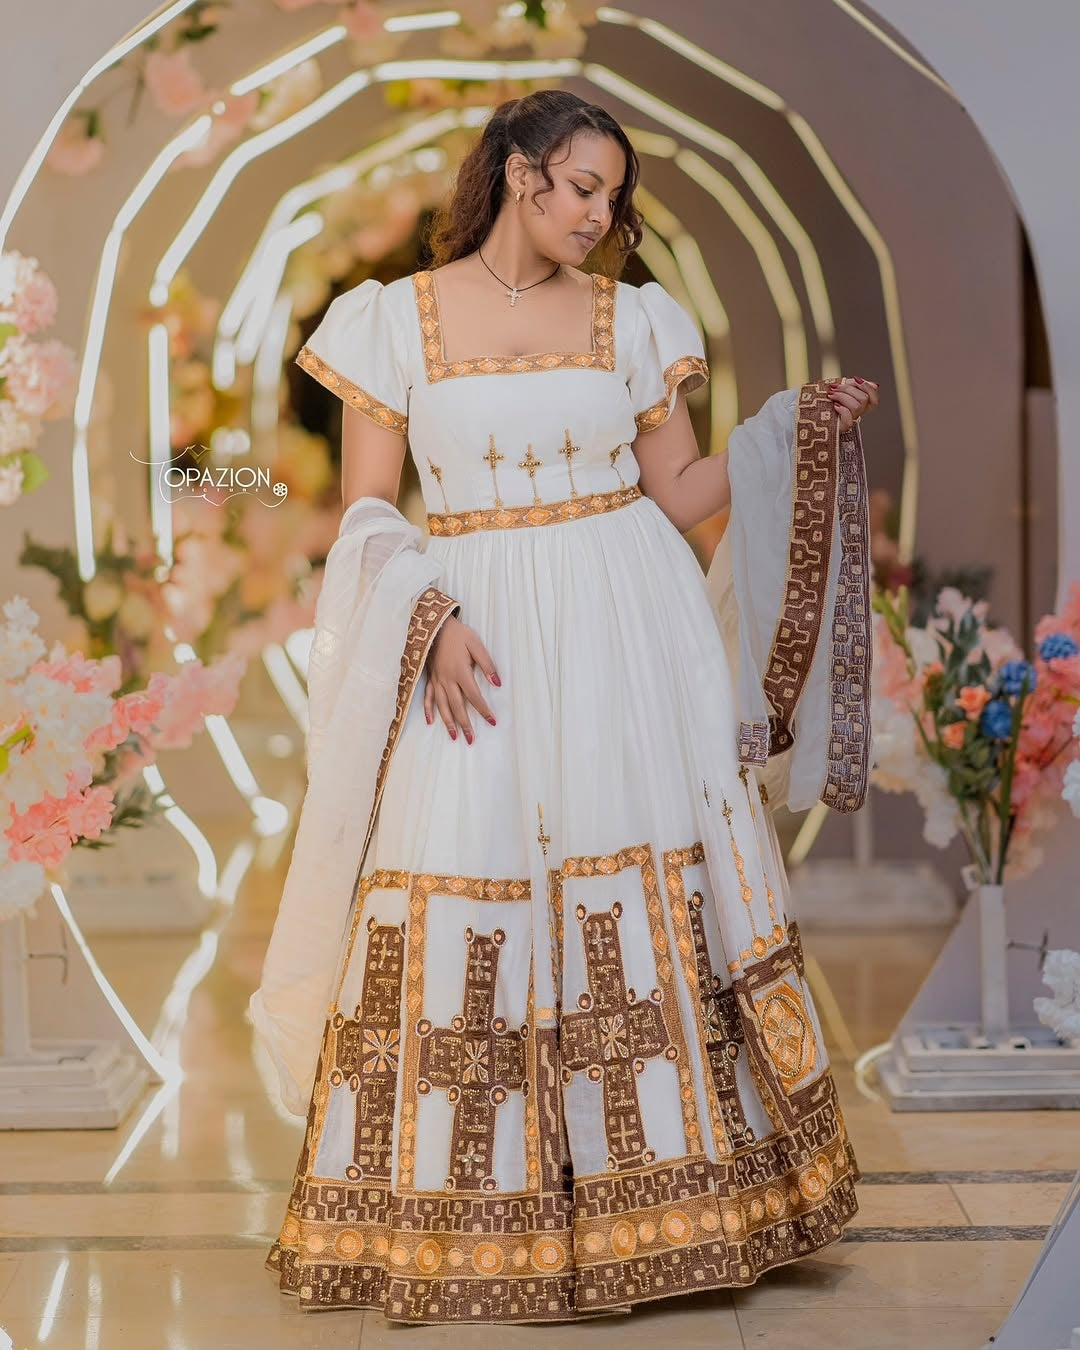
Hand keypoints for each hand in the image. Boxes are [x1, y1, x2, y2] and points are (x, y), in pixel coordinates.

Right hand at [423, 615, 499, 744]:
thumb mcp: (476, 644)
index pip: (474, 697)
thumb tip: (497, 683)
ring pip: (442, 706)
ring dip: (448, 723)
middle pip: (457, 707)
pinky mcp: (430, 678)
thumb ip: (487, 664)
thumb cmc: (458, 634)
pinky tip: (431, 721)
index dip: (483, 710)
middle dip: (465, 725)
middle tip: (471, 740)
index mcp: (460, 672)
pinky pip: (428, 697)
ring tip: (454, 737)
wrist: (436, 626)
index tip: (492, 722)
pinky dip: (429, 710)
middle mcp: (447, 680)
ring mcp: (437, 680)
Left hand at [827, 376, 878, 432]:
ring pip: (857, 406)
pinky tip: (834, 405)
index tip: (856, 380)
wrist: (811, 412)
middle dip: (848, 389)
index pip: (874, 399)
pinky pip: (849, 417)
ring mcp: (851, 419)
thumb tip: (874, 385)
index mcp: (861, 404)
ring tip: (831, 395)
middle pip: (864, 399)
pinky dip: (842, 409)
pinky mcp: (843, 426)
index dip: (868, 388)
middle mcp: (858, 413)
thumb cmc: (826, 400)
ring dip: (842, 397)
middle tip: (834, 387)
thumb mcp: (841, 389)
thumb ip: (855, 385)